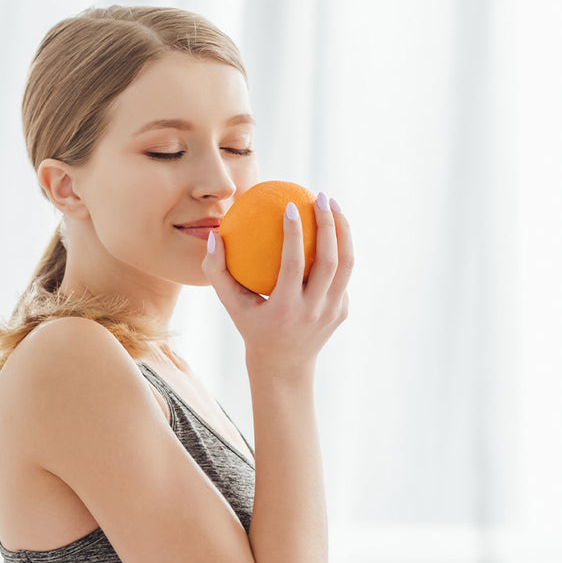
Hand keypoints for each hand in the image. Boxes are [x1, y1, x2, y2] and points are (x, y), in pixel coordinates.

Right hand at [202, 193, 352, 380]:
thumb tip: (214, 236)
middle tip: (320, 196)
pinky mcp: (342, 311)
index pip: (294, 264)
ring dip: (343, 231)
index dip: (294, 233)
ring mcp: (332, 312)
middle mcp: (314, 311)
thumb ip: (217, 272)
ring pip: (346, 265)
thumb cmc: (252, 327)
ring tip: (333, 205)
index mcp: (286, 309)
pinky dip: (340, 249)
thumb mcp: (231, 305)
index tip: (291, 205)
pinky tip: (332, 228)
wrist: (284, 366)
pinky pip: (343, 275)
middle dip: (329, 223)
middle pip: (330, 261)